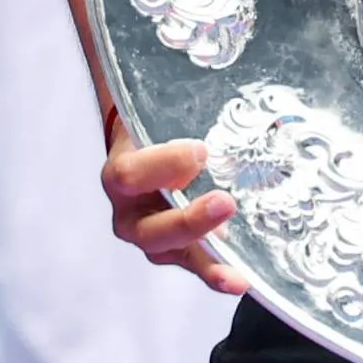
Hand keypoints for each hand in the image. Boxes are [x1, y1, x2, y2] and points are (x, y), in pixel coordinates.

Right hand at [103, 120, 247, 295]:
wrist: (148, 148)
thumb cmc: (157, 127)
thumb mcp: (159, 113)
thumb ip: (179, 107)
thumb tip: (213, 79)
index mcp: (121, 173)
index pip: (130, 175)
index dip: (163, 165)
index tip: (200, 151)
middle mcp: (130, 212)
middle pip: (151, 228)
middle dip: (190, 220)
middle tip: (225, 204)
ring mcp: (152, 236)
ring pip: (173, 253)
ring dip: (208, 258)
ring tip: (237, 271)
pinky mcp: (177, 251)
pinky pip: (195, 266)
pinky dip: (218, 274)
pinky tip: (241, 282)